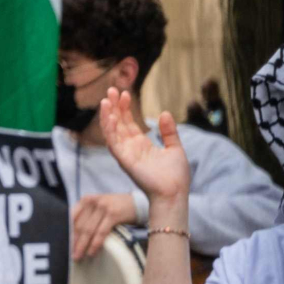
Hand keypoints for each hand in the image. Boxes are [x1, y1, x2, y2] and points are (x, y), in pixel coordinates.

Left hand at [70, 190, 140, 262]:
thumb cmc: (115, 208)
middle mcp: (92, 201)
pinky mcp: (113, 214)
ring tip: (79, 256)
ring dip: (83, 246)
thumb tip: (73, 236)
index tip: (64, 245)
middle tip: (71, 255)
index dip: (67, 232)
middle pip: (79, 225)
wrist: (137, 203)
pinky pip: (101, 232)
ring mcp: (102, 207)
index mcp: (85, 200)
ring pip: (88, 230)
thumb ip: (86, 217)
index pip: (71, 217)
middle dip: (74, 242)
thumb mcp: (98, 207)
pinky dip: (95, 244)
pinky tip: (92, 252)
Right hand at [97, 90, 189, 207]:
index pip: (128, 123)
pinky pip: (112, 142)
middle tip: (112, 90)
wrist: (174, 193)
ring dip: (107, 115)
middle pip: (118, 124)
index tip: (126, 94)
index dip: (125, 109)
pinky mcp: (124, 160)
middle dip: (114, 107)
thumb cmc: (176, 176)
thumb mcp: (175, 148)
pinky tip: (109, 115)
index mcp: (141, 145)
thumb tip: (164, 113)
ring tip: (107, 99)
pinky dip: (109, 128)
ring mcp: (126, 154)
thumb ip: (169, 132)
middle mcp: (130, 148)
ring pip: (111, 131)